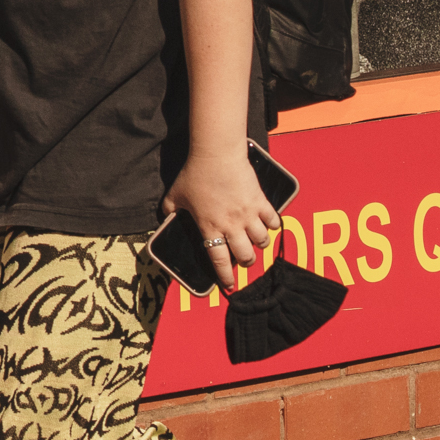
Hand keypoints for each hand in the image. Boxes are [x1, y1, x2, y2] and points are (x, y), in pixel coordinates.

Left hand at [164, 146, 278, 271]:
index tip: (229, 285)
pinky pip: (274, 222)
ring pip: (262, 242)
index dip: (225, 277)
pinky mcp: (261, 203)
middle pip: (246, 257)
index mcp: (210, 227)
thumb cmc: (195, 174)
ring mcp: (248, 215)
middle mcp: (231, 226)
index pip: (219, 261)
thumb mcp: (175, 194)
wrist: (216, 154)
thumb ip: (169, 209)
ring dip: (259, 244)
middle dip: (246, 261)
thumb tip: (165, 217)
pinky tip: (268, 222)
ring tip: (255, 239)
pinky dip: (273, 224)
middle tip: (243, 257)